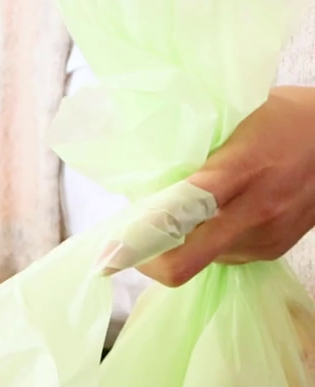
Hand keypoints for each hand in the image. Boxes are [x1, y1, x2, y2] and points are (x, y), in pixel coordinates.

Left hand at [143, 87, 314, 285]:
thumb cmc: (284, 119)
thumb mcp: (236, 118)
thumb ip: (192, 148)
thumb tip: (143, 177)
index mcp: (240, 169)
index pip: (181, 213)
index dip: (140, 236)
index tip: (110, 248)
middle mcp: (256, 209)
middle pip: (186, 261)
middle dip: (149, 260)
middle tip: (128, 247)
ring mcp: (268, 234)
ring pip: (201, 261)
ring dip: (182, 245)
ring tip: (184, 216)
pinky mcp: (276, 249)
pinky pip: (225, 257)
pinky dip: (209, 243)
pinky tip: (216, 217)